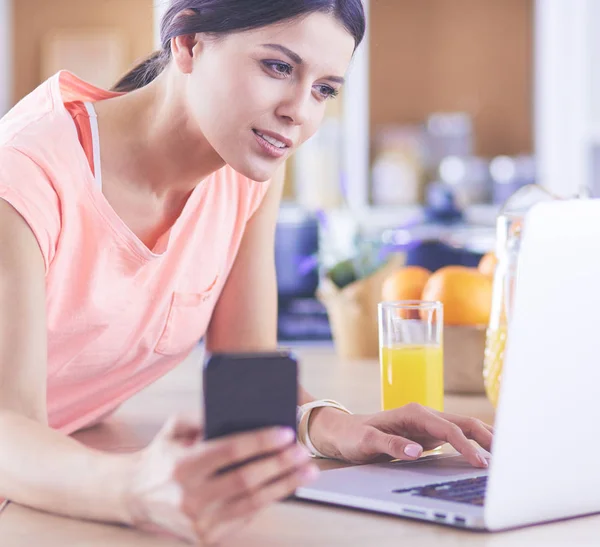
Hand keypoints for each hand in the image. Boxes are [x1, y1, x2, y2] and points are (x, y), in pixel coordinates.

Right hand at [124, 415, 317, 544]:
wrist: (135, 496)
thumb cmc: (163, 455)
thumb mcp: (174, 428)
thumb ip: (201, 416)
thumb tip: (240, 412)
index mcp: (182, 465)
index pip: (229, 450)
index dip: (261, 441)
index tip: (286, 432)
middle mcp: (189, 497)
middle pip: (246, 479)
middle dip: (280, 464)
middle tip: (303, 451)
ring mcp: (198, 522)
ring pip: (252, 502)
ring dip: (285, 485)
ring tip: (307, 470)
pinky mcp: (205, 538)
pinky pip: (246, 518)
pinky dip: (269, 501)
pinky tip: (286, 486)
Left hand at [310, 403, 492, 467]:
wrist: (345, 431)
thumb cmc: (354, 436)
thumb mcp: (366, 442)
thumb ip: (390, 445)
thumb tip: (417, 451)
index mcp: (413, 413)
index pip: (448, 428)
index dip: (466, 445)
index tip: (480, 462)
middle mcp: (424, 414)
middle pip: (464, 422)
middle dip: (486, 438)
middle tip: (507, 460)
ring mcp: (428, 423)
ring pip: (464, 427)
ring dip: (485, 439)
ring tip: (507, 457)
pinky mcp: (429, 433)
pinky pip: (458, 436)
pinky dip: (474, 443)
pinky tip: (486, 455)